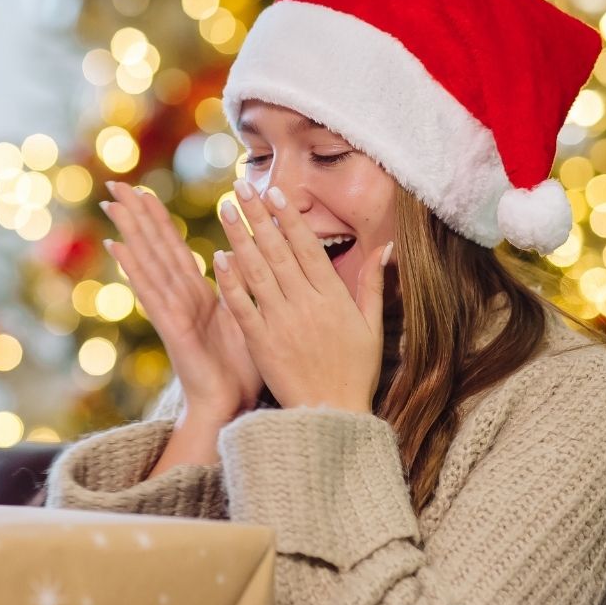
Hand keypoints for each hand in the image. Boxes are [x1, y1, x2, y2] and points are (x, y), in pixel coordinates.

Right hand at [99, 180, 262, 428]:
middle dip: (137, 215)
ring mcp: (172, 311)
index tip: (143, 191)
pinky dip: (134, 269)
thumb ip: (238, 286)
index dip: (158, 219)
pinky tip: (118, 247)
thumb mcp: (245, 316)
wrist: (230, 407)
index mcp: (198, 294)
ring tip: (113, 204)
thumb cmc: (238, 369)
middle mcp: (179, 298)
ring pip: (149, 262)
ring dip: (131, 232)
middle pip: (155, 247)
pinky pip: (151, 292)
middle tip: (115, 183)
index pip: (175, 247)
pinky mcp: (171, 327)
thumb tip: (238, 255)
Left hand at [213, 179, 389, 414]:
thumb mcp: (373, 328)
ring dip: (240, 237)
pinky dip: (231, 281)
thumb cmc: (355, 372)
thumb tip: (387, 248)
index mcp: (334, 298)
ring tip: (227, 209)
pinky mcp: (261, 343)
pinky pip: (242, 306)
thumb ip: (373, 285)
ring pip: (258, 271)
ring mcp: (282, 323)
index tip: (275, 193)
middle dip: (258, 216)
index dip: (290, 218)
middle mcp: (307, 305)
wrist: (331, 416)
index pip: (308, 248)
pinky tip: (219, 257)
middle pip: (278, 251)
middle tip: (241, 188)